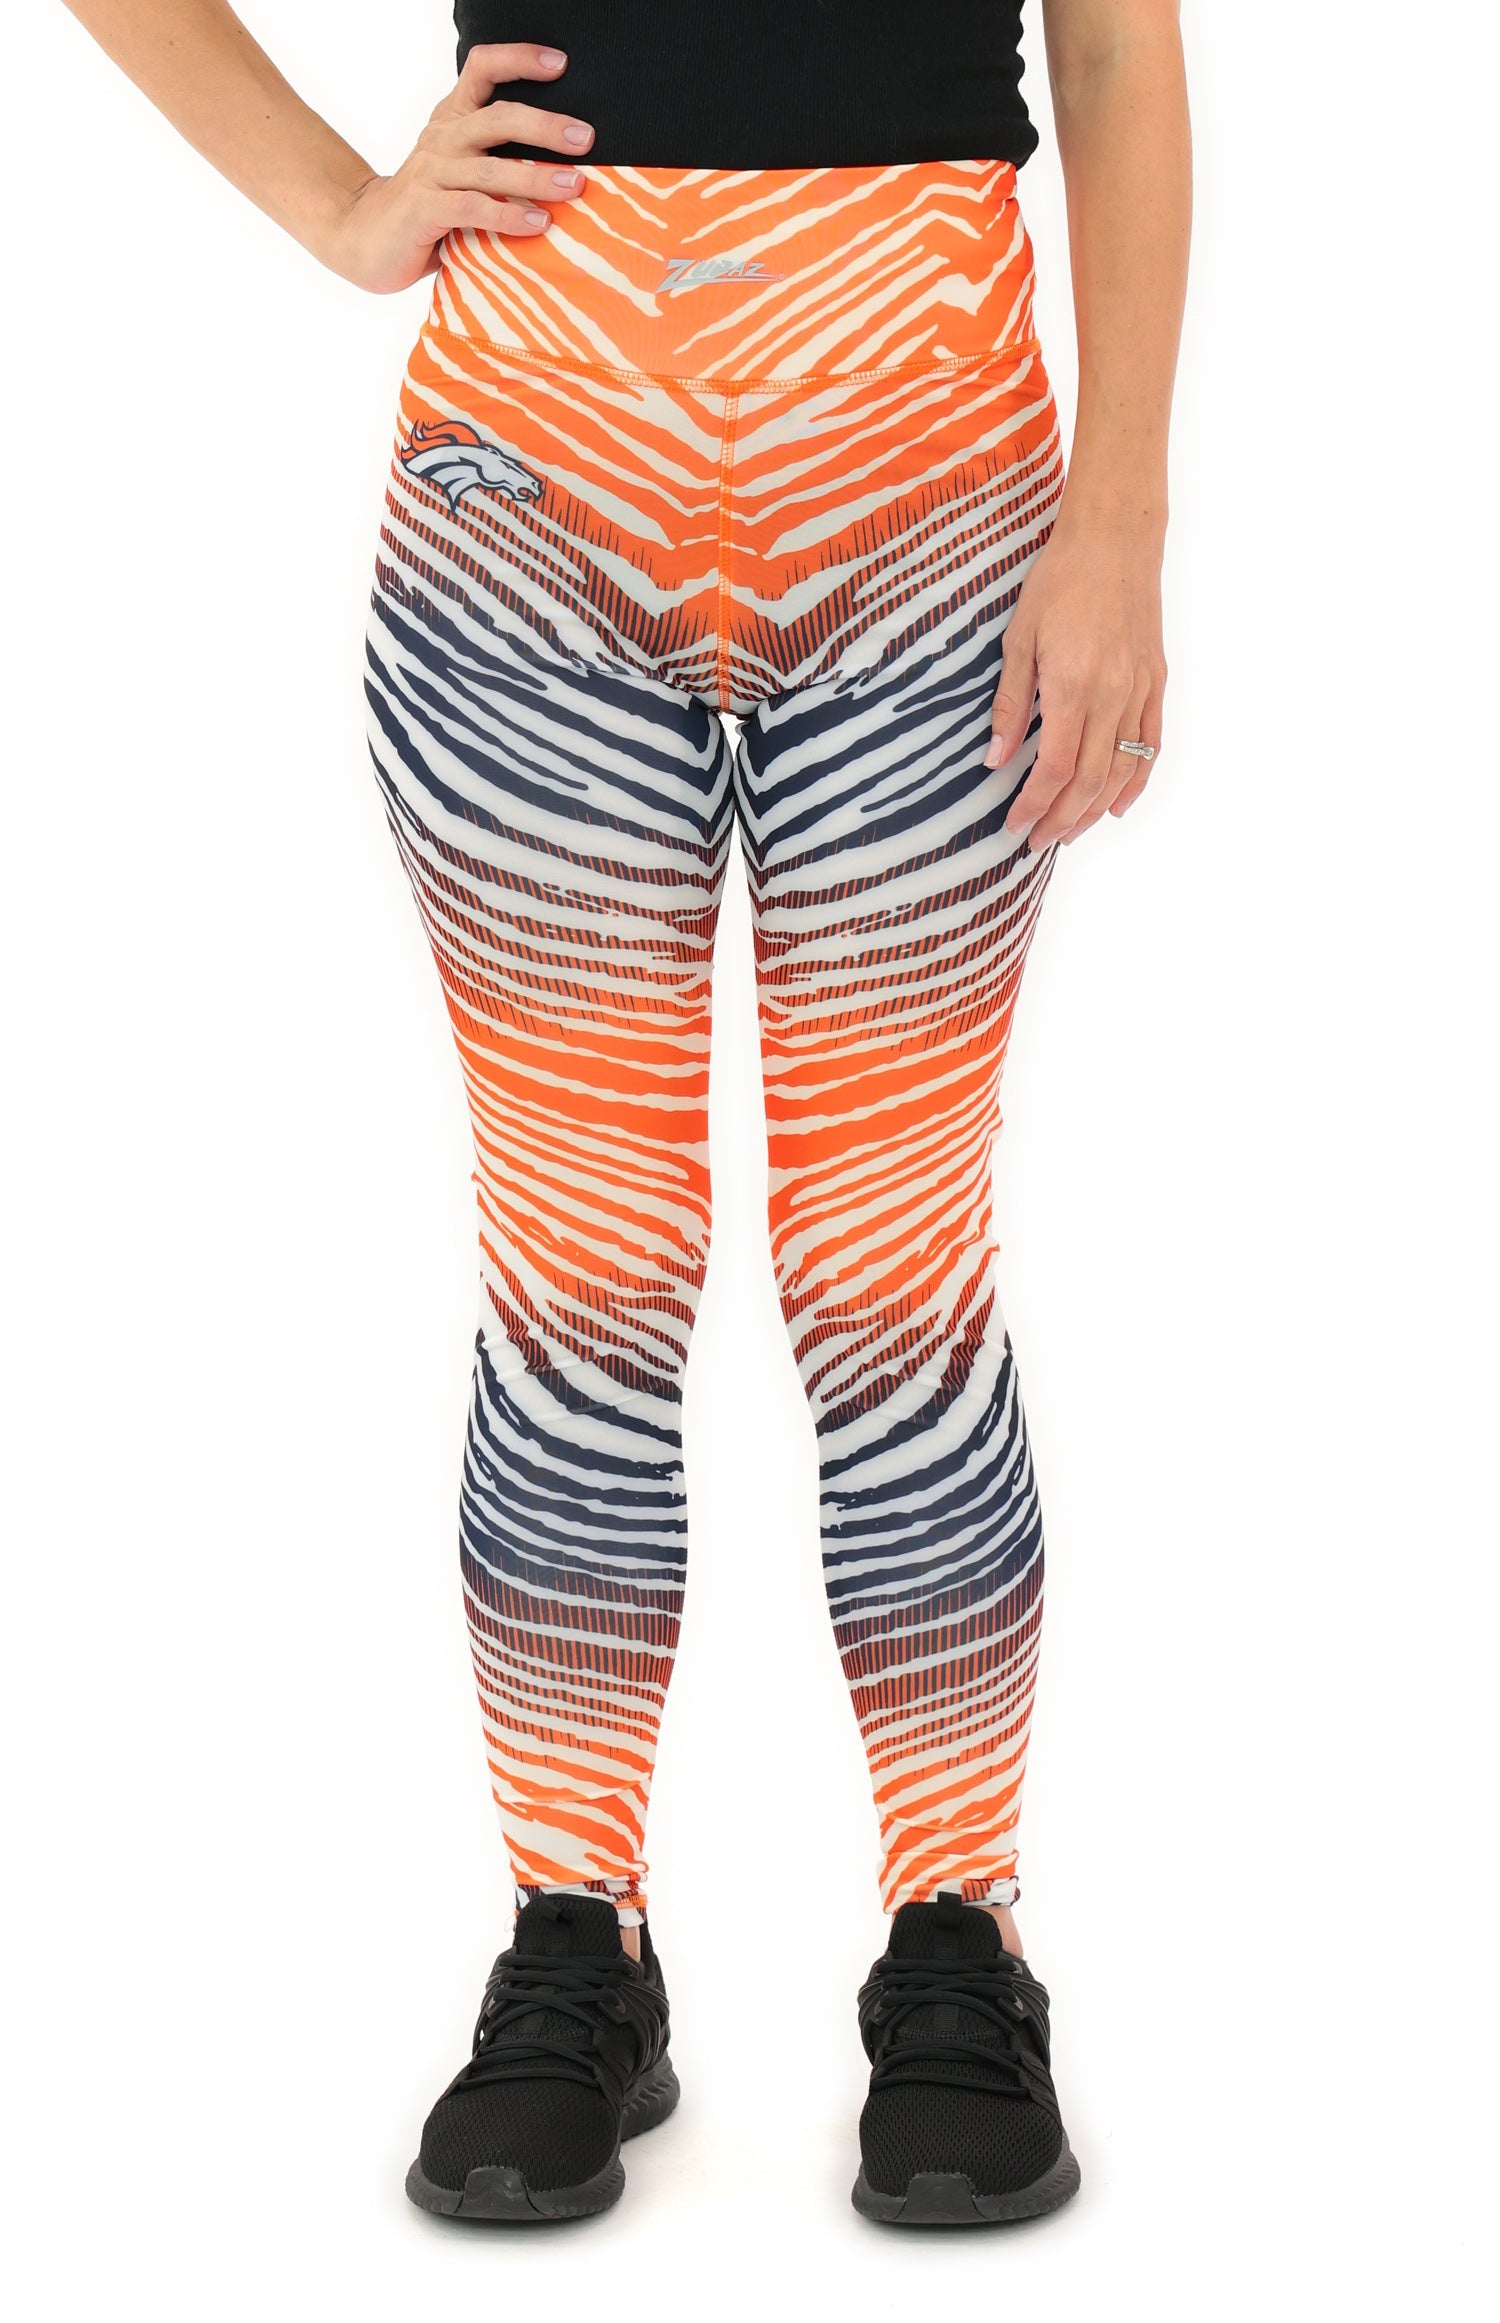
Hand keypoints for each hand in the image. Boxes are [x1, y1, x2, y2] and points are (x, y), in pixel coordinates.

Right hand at [319, 44, 593, 293]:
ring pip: (492, 168)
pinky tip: (539, 224)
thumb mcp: (461, 173)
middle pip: (499, 117)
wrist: (365, 238)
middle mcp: (443, 138)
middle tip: (585, 139)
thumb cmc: (427, 209)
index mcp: (453, 119)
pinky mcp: (424, 208)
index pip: (482, 68)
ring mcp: (432, 172)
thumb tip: (567, 168)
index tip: (560, 64)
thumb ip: (497, 162)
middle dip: (546, 126)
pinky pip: (473, 208)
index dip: (519, 59)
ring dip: (538, 177)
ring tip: (575, 186)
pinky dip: (510, 217)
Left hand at [985, 510, 1167, 848]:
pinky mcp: (1155, 682)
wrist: (1115, 540)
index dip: (1034, 805)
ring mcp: (1139, 691)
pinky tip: (1116, 804)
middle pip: (1089, 780)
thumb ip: (1010, 704)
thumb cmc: (1060, 581)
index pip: (1055, 768)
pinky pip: (1149, 744)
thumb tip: (995, 759)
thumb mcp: (1019, 640)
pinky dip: (1135, 780)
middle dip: (1061, 819)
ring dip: (1095, 810)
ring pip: (1122, 770)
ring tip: (1070, 832)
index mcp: (1073, 687)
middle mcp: (1112, 696)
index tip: (1014, 825)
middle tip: (1037, 842)